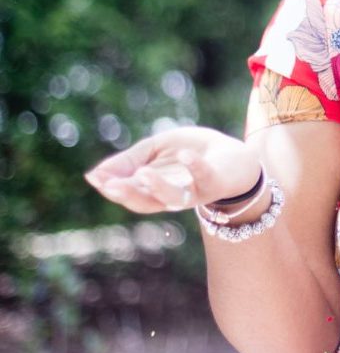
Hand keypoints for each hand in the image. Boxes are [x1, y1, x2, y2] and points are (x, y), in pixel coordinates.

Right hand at [84, 127, 259, 214]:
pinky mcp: (215, 182)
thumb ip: (130, 160)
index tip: (95, 177)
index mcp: (154, 190)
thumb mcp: (156, 150)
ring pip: (173, 198)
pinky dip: (195, 166)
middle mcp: (172, 197)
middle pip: (146, 202)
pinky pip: (205, 177)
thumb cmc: (191, 151)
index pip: (129, 193)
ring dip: (157, 186)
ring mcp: (194, 192)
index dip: (112, 187)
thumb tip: (95, 174)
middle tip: (110, 185)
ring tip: (143, 173)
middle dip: (128, 194)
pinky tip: (186, 155)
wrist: (233, 156)